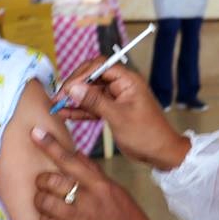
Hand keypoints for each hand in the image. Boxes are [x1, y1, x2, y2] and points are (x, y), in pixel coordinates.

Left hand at [32, 127, 161, 219]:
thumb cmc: (128, 218)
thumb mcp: (116, 189)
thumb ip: (94, 172)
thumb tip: (76, 155)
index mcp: (98, 185)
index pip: (69, 159)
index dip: (49, 145)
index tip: (35, 133)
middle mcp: (86, 200)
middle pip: (49, 181)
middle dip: (41, 181)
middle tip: (44, 184)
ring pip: (43, 203)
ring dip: (40, 201)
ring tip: (45, 202)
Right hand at [51, 58, 190, 169]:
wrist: (161, 153)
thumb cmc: (146, 134)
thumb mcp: (118, 117)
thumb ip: (94, 101)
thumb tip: (73, 88)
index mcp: (128, 80)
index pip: (100, 66)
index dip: (81, 75)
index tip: (67, 88)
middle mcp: (121, 85)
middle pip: (92, 77)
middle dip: (75, 86)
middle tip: (59, 98)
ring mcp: (116, 98)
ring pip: (90, 92)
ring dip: (75, 99)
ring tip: (57, 107)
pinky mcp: (113, 110)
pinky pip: (93, 106)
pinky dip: (81, 110)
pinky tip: (66, 114)